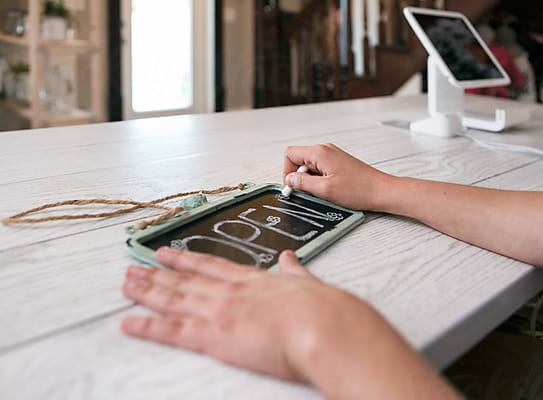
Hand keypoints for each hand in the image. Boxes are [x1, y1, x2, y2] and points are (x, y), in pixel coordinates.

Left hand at [121, 247, 368, 382]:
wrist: (326, 326)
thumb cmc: (324, 309)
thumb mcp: (308, 282)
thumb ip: (294, 271)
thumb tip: (289, 258)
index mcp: (253, 281)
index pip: (211, 266)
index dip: (186, 259)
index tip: (168, 252)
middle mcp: (230, 292)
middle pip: (185, 280)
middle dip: (157, 274)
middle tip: (134, 267)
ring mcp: (220, 311)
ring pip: (174, 298)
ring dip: (147, 291)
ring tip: (126, 284)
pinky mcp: (215, 335)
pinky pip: (173, 331)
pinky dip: (148, 326)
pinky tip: (128, 322)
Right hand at [283, 143, 394, 210]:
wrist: (382, 191)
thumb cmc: (360, 190)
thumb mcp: (325, 190)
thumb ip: (303, 183)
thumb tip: (289, 180)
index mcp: (320, 152)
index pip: (290, 154)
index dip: (286, 172)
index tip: (292, 187)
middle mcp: (325, 150)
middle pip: (299, 160)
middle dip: (299, 177)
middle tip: (310, 192)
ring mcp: (332, 155)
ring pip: (309, 166)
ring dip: (310, 180)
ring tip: (324, 191)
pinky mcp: (337, 163)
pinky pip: (319, 169)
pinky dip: (319, 180)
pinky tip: (330, 189)